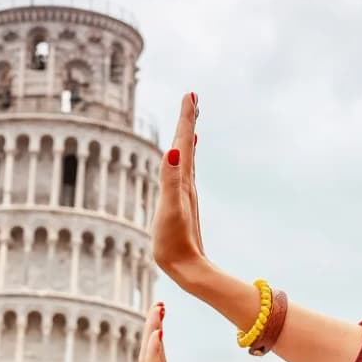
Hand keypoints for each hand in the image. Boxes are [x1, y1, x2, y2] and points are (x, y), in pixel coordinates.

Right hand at [152, 92, 211, 287]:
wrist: (188, 268)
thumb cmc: (175, 241)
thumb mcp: (169, 209)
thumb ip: (170, 180)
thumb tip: (172, 150)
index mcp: (183, 179)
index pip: (184, 141)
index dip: (186, 117)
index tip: (191, 93)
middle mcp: (186, 182)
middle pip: (188, 143)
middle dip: (188, 119)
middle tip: (192, 96)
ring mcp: (185, 192)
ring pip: (187, 155)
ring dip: (187, 135)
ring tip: (190, 119)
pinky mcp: (181, 202)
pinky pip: (184, 171)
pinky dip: (184, 156)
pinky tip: (184, 155)